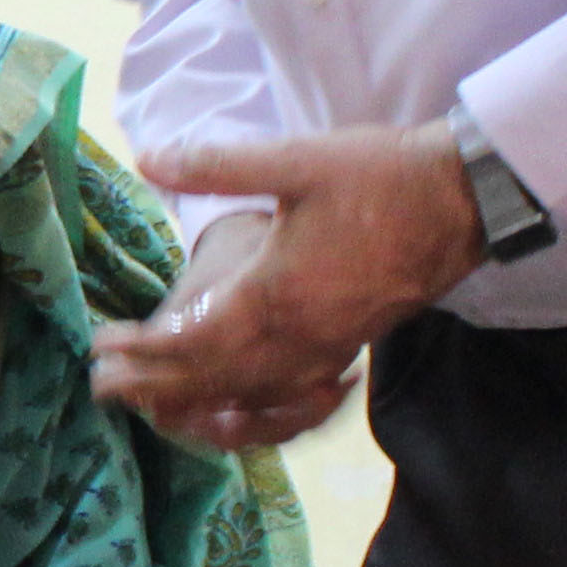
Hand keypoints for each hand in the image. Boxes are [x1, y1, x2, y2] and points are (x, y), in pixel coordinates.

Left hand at [90, 124, 488, 447]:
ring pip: (250, 395)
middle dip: (153, 386)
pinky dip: (256, 409)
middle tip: (103, 388)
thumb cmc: (380, 177)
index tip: (102, 347)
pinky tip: (238, 409)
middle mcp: (298, 336)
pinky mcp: (349, 347)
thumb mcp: (294, 159)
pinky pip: (293, 398)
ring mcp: (327, 349)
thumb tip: (147, 157)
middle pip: (212, 378)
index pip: (191, 340)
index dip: (142, 351)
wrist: (465, 201)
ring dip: (197, 401)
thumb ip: (215, 163)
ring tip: (153, 404)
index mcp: (275, 294)